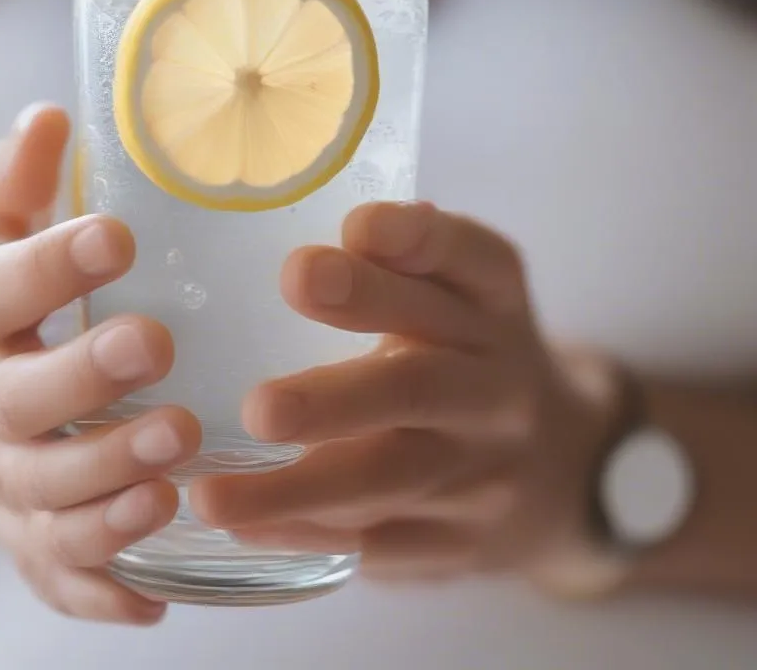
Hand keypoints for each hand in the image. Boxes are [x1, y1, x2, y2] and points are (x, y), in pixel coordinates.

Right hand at [0, 104, 201, 624]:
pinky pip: (45, 567)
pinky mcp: (22, 521)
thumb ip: (17, 173)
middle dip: (83, 382)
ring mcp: (0, 467)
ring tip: (171, 473)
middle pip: (17, 403)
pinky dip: (92, 589)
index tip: (117, 237)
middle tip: (156, 351)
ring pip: (36, 494)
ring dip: (100, 491)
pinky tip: (152, 600)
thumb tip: (48, 114)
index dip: (50, 266)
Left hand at [191, 202, 613, 582]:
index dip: (416, 245)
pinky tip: (245, 527)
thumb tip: (335, 230)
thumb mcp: (458, 293)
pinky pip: (382, 541)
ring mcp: (483, 470)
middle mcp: (497, 385)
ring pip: (391, 479)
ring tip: (213, 496)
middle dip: (334, 397)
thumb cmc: (467, 354)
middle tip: (259, 407)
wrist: (556, 468)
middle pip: (418, 386)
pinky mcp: (460, 539)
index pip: (468, 261)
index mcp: (494, 302)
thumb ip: (404, 257)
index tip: (356, 228)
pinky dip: (308, 535)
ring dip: (299, 490)